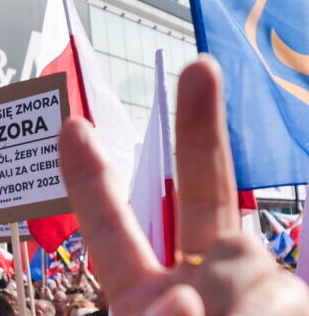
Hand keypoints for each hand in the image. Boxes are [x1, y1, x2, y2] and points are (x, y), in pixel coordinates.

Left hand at [59, 55, 308, 314]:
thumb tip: (185, 297)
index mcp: (142, 293)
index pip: (112, 229)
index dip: (90, 179)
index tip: (71, 127)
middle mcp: (202, 280)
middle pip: (200, 192)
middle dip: (200, 129)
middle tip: (201, 66)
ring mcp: (257, 289)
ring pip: (241, 263)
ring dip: (240, 311)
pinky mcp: (298, 299)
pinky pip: (284, 294)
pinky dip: (269, 311)